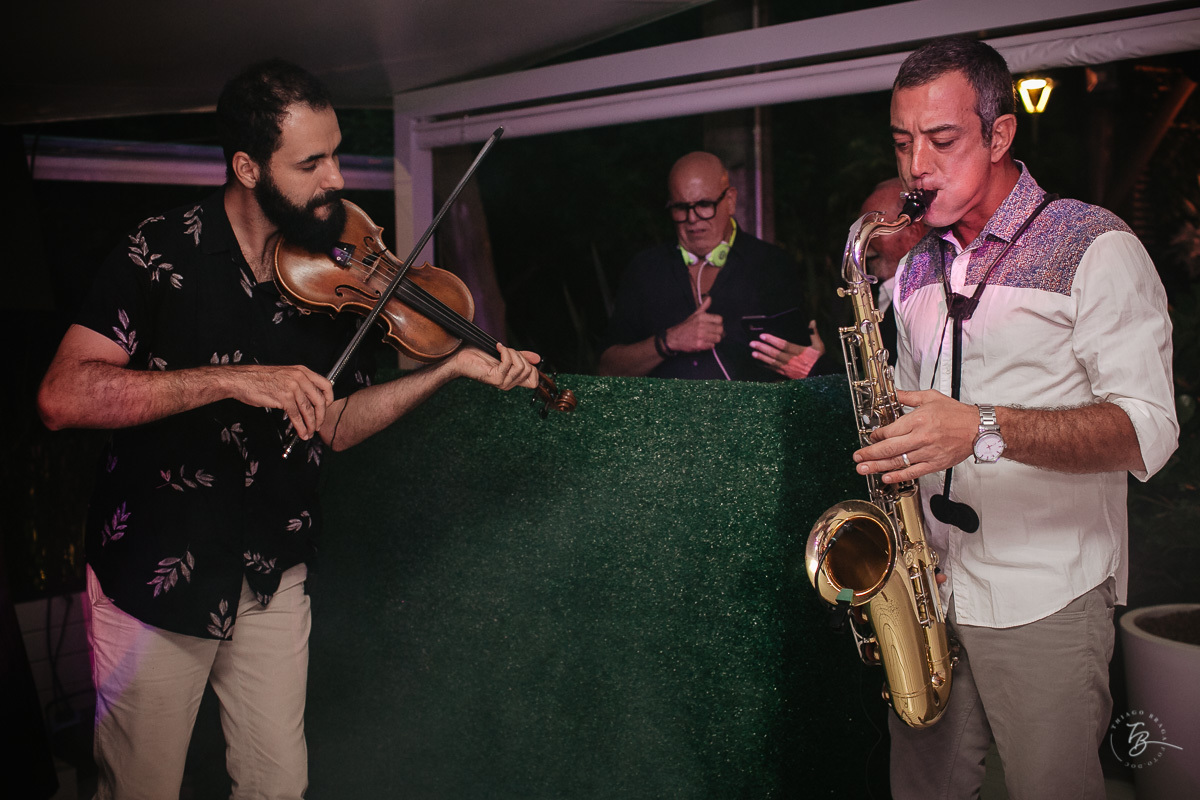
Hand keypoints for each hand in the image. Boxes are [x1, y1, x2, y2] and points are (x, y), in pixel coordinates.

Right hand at [228, 364, 333, 440]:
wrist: (242, 379)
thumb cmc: (260, 378)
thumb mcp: (285, 375)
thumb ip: (299, 384)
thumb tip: (310, 399)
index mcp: (302, 371)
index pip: (326, 385)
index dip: (329, 399)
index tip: (326, 408)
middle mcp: (300, 378)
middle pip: (320, 400)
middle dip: (321, 416)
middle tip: (318, 424)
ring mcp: (292, 387)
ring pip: (308, 411)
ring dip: (311, 424)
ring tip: (310, 432)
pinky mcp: (284, 398)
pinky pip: (297, 416)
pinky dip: (301, 427)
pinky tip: (302, 432)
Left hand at [449, 344, 539, 390]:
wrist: (462, 357)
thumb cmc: (480, 356)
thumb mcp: (506, 355)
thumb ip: (521, 357)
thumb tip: (538, 358)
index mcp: (512, 381)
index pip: (534, 382)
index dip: (533, 368)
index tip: (521, 356)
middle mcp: (508, 384)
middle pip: (529, 370)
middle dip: (520, 355)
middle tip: (506, 350)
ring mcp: (502, 383)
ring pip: (521, 367)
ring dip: (512, 353)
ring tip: (501, 349)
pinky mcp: (495, 378)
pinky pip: (508, 363)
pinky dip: (504, 351)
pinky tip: (498, 347)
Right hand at [665, 296, 723, 352]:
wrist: (674, 337)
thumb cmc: (686, 326)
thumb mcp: (694, 315)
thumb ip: (704, 307)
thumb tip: (709, 298)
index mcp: (701, 317)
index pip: (719, 319)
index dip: (719, 323)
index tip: (715, 325)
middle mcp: (701, 325)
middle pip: (720, 329)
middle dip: (718, 332)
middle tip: (713, 333)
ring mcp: (700, 335)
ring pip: (717, 338)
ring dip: (714, 339)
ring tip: (708, 338)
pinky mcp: (699, 345)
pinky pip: (712, 345)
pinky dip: (709, 345)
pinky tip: (704, 343)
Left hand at [749, 320, 825, 378]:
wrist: (821, 377)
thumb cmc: (819, 361)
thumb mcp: (819, 346)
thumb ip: (814, 334)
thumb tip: (812, 322)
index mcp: (799, 352)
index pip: (783, 345)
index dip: (772, 340)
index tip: (763, 335)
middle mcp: (791, 360)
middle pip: (774, 354)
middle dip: (763, 348)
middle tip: (752, 343)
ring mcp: (788, 368)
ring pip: (772, 362)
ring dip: (762, 357)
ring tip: (753, 353)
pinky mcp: (786, 374)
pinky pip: (774, 370)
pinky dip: (766, 366)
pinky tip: (759, 363)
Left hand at [851, 389, 978, 482]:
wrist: (978, 429)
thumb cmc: (957, 414)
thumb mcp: (930, 397)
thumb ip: (907, 396)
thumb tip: (892, 393)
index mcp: (918, 420)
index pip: (889, 431)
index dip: (876, 436)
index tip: (870, 437)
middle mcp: (921, 438)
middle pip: (889, 448)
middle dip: (869, 454)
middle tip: (857, 457)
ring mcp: (928, 453)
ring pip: (898, 462)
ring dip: (878, 466)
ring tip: (863, 469)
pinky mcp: (935, 464)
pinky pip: (913, 472)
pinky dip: (898, 476)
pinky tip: (886, 478)